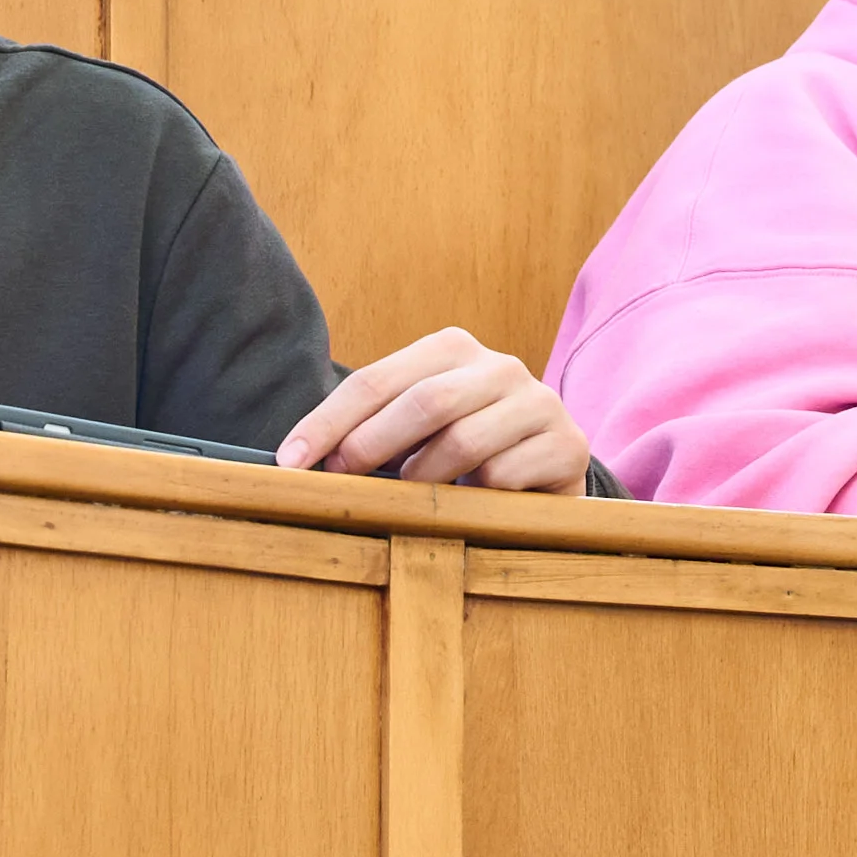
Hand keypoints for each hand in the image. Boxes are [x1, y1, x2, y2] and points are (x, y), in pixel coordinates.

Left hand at [277, 329, 595, 491]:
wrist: (548, 468)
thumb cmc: (465, 450)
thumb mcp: (416, 430)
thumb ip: (371, 430)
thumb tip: (299, 462)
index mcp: (451, 349)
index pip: (376, 381)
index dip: (328, 422)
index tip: (290, 462)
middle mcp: (498, 366)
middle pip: (422, 402)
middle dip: (370, 445)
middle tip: (339, 483)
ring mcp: (537, 403)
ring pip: (463, 441)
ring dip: (425, 480)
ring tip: (412, 500)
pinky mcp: (566, 445)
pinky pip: (504, 476)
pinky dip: (475, 499)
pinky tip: (471, 506)